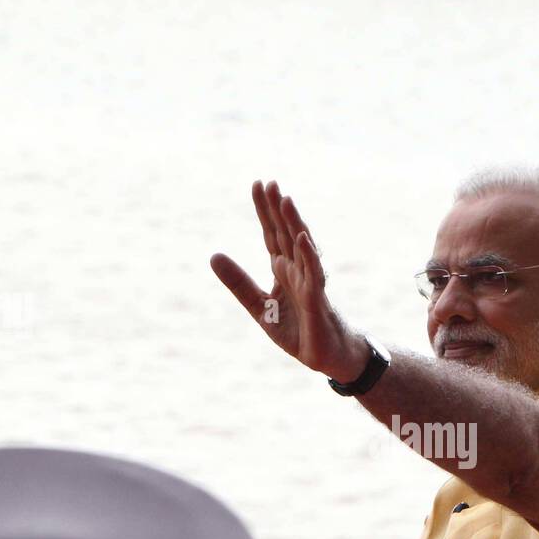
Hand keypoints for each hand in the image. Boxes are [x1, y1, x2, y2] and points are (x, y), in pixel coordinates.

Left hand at [210, 181, 367, 382]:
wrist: (325, 356)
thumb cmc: (298, 330)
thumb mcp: (259, 307)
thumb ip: (238, 282)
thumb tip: (213, 255)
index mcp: (283, 270)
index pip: (271, 234)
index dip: (264, 211)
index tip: (258, 185)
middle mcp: (297, 270)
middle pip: (286, 233)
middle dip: (277, 209)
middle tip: (269, 182)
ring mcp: (309, 282)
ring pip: (301, 247)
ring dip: (294, 223)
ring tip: (285, 200)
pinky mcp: (317, 299)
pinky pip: (314, 273)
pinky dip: (308, 255)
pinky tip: (302, 237)